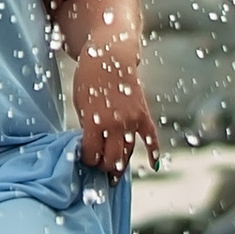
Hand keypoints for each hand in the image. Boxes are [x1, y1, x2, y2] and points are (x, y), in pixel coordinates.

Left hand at [72, 47, 159, 178]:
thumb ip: (87, 127)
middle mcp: (115, 124)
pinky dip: (153, 152)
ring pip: (128, 153)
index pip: (91, 154)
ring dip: (120, 166)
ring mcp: (131, 120)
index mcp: (94, 121)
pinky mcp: (143, 115)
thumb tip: (91, 147)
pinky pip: (151, 138)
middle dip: (103, 167)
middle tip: (98, 168)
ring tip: (114, 177)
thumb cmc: (89, 78)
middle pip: (111, 159)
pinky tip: (153, 165)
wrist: (110, 56)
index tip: (84, 160)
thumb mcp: (81, 104)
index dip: (86, 160)